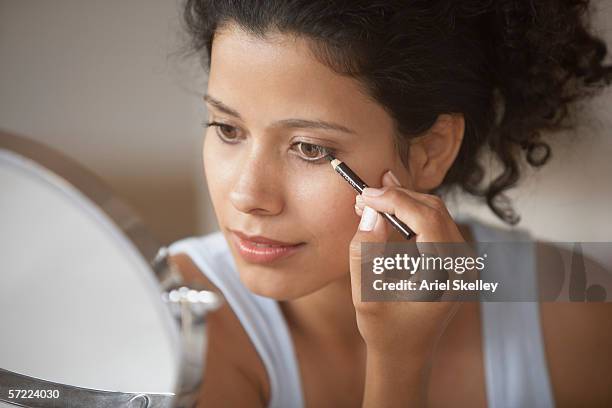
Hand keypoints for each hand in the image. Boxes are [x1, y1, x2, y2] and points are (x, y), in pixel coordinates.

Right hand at [350, 170, 464, 358]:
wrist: (405, 353)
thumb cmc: (385, 330)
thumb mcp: (366, 295)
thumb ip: (364, 253)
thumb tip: (371, 211)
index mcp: (448, 276)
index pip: (427, 220)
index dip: (395, 201)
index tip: (365, 195)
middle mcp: (463, 265)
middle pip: (434, 210)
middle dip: (397, 198)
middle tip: (363, 197)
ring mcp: (462, 261)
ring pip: (435, 211)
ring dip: (403, 202)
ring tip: (371, 203)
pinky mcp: (454, 258)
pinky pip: (435, 222)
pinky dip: (410, 212)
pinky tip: (388, 209)